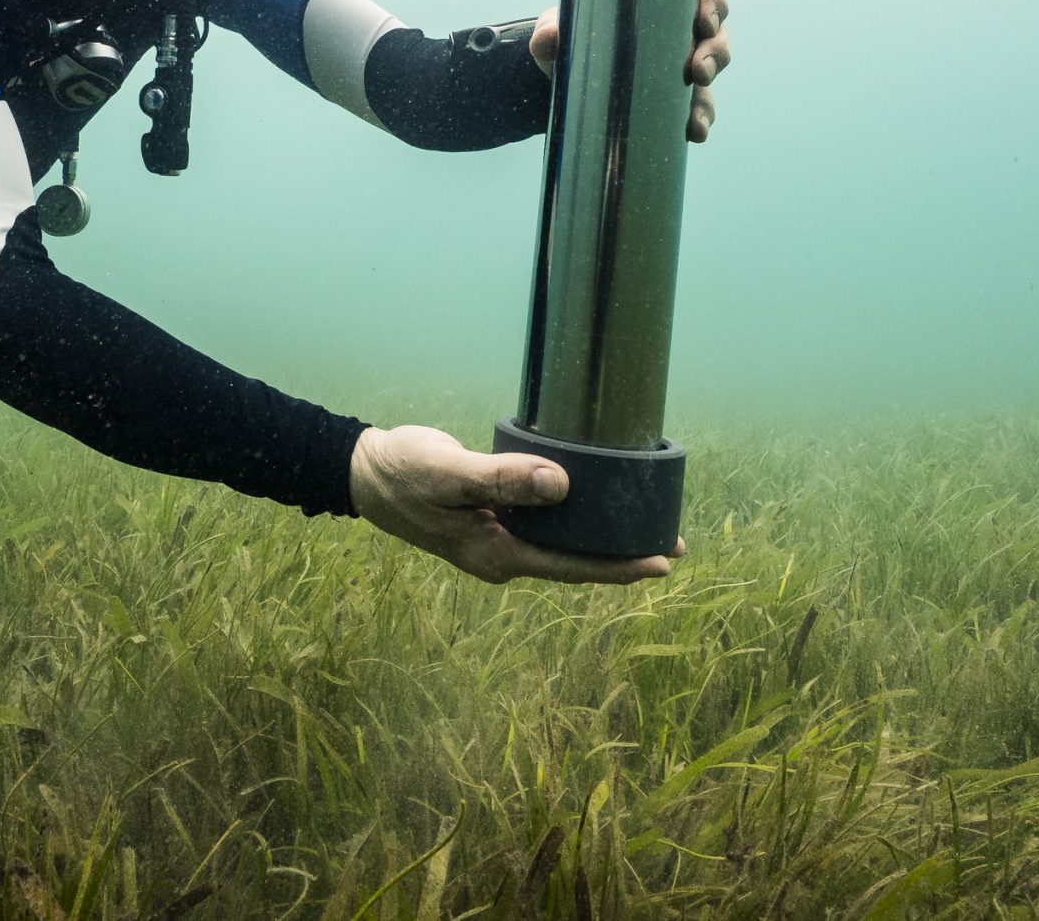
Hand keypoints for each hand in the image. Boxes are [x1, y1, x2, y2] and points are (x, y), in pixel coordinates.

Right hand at [348, 425, 680, 584]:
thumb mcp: (450, 474)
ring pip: (563, 543)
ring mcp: (498, 539)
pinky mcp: (494, 517)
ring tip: (646, 521)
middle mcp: (502, 555)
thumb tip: (560, 485)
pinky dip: (576, 514)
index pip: (572, 567)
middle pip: (575, 561)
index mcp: (497, 556)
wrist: (364, 470)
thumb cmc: (403, 472)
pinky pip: (545, 523)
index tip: (663, 561)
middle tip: (674, 541)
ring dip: (603, 535)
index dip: (620, 566)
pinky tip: (597, 499)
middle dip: (622, 554)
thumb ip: (501, 480)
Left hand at [528, 0, 732, 142]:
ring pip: (711, 74)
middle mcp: (679, 31)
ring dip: (709, 92)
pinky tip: (695, 133)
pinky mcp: (676, 98)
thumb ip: (550, 32)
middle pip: (716, 35)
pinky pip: (698, 108)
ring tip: (695, 114)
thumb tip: (549, 39)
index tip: (704, 21)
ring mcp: (681, 66)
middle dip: (715, 52)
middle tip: (698, 70)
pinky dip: (700, 120)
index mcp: (661, 0)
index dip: (712, 3)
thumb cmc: (570, 37)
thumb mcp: (558, 31)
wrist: (565, 75)